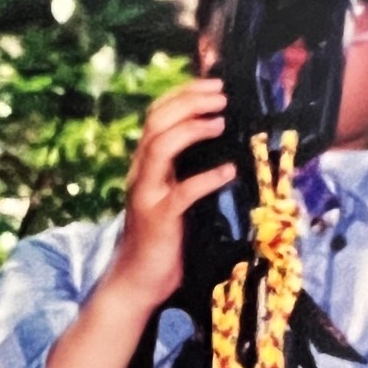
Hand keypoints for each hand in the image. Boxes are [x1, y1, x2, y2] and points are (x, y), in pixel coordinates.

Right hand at [109, 78, 234, 309]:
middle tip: (221, 94)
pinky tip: (229, 171)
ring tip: (220, 121)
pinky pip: (183, 192)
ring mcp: (147, 195)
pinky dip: (207, 178)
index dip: (182, 94)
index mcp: (144, 165)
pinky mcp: (159, 219)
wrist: (137, 283)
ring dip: (192, 128)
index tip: (213, 85)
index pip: (156, 115)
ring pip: (161, 147)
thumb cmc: (162, 242)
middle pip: (157, 121)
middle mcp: (141, 173)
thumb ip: (187, 173)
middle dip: (190, 101)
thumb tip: (223, 150)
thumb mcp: (174, 198)